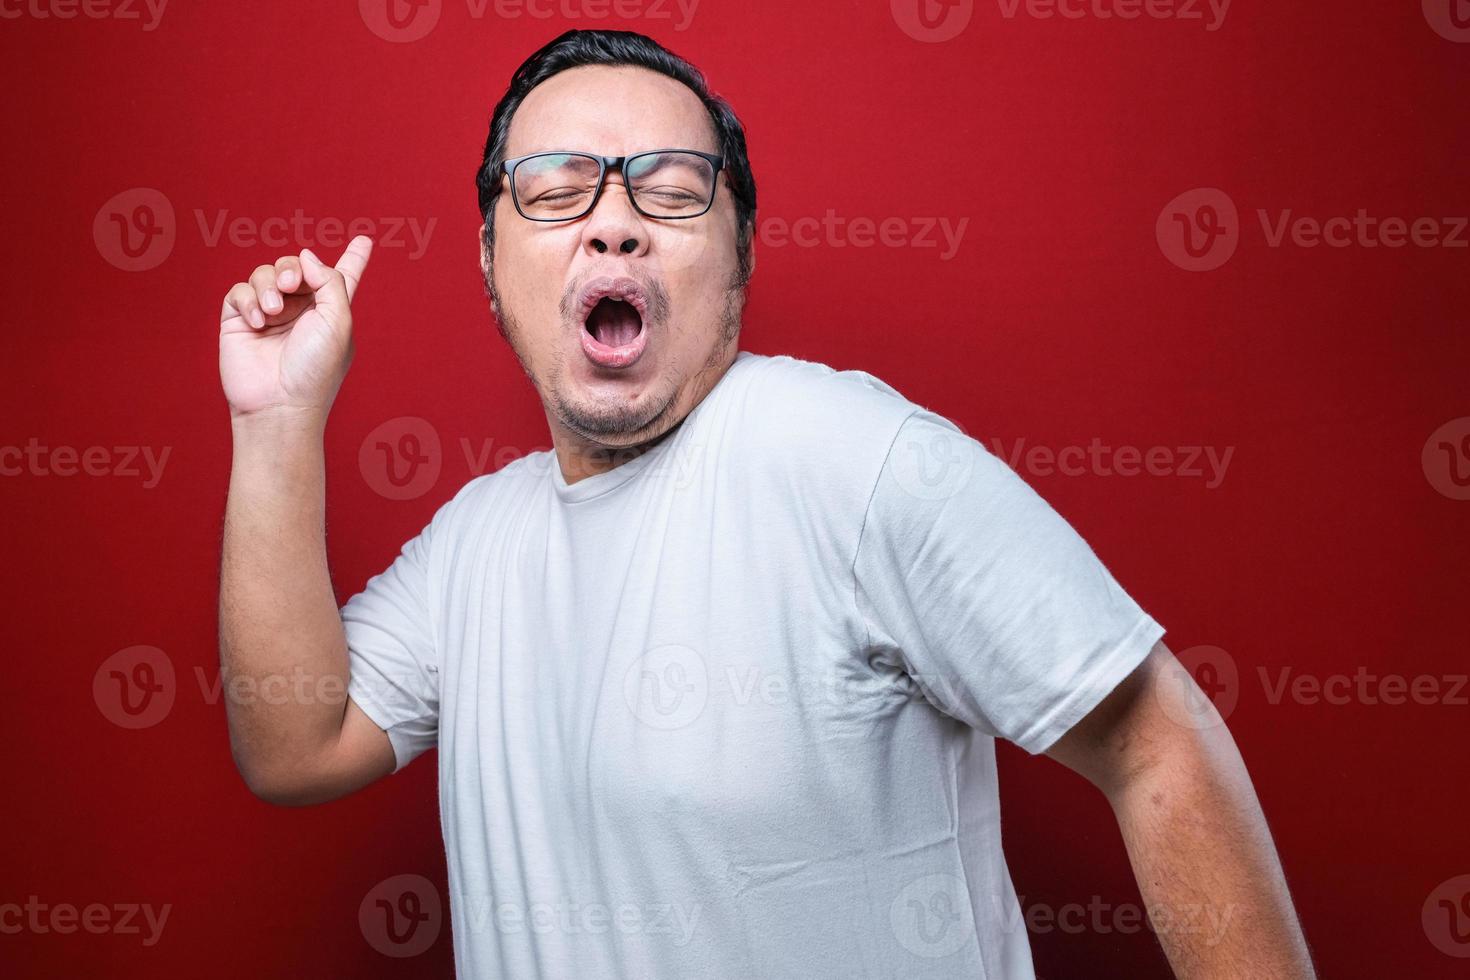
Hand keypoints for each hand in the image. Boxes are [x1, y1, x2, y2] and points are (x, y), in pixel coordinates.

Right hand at [219, 236, 373, 423]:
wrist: (279, 403)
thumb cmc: (315, 369)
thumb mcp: (338, 322)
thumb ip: (331, 281)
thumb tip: (307, 257)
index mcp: (330, 311)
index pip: (342, 278)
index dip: (354, 258)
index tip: (365, 240)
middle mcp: (300, 310)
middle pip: (295, 266)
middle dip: (291, 268)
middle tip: (293, 284)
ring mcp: (269, 314)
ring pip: (265, 274)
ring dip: (269, 286)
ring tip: (274, 312)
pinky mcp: (240, 321)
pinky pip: (240, 291)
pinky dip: (248, 300)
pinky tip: (258, 322)